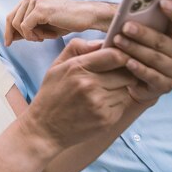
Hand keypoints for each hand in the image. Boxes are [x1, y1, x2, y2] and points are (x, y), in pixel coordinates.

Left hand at [4, 0, 115, 44]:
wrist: (86, 16)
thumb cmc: (67, 21)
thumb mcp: (42, 25)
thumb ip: (26, 28)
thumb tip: (10, 37)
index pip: (10, 15)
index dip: (8, 31)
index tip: (8, 43)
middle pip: (11, 20)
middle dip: (22, 35)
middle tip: (39, 39)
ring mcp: (34, 1)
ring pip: (18, 26)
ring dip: (32, 36)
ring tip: (47, 35)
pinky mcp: (39, 9)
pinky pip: (25, 28)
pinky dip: (35, 36)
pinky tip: (49, 35)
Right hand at [20, 39, 135, 149]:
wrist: (45, 130)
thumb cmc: (51, 96)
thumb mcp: (56, 67)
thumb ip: (77, 48)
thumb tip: (101, 41)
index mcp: (77, 68)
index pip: (115, 55)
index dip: (123, 55)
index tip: (121, 57)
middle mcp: (89, 84)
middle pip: (126, 72)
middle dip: (124, 72)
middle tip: (115, 75)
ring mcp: (99, 103)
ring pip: (126, 88)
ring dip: (121, 88)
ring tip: (105, 91)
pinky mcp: (106, 119)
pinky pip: (123, 104)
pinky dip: (117, 102)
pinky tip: (102, 104)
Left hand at [112, 0, 171, 102]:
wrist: (134, 82)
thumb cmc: (134, 52)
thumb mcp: (136, 36)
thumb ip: (137, 23)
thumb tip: (127, 10)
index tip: (161, 2)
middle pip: (163, 40)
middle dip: (143, 32)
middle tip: (126, 26)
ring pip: (155, 57)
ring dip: (135, 48)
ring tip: (118, 41)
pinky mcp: (164, 85)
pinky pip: (152, 76)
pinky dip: (139, 69)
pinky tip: (128, 62)